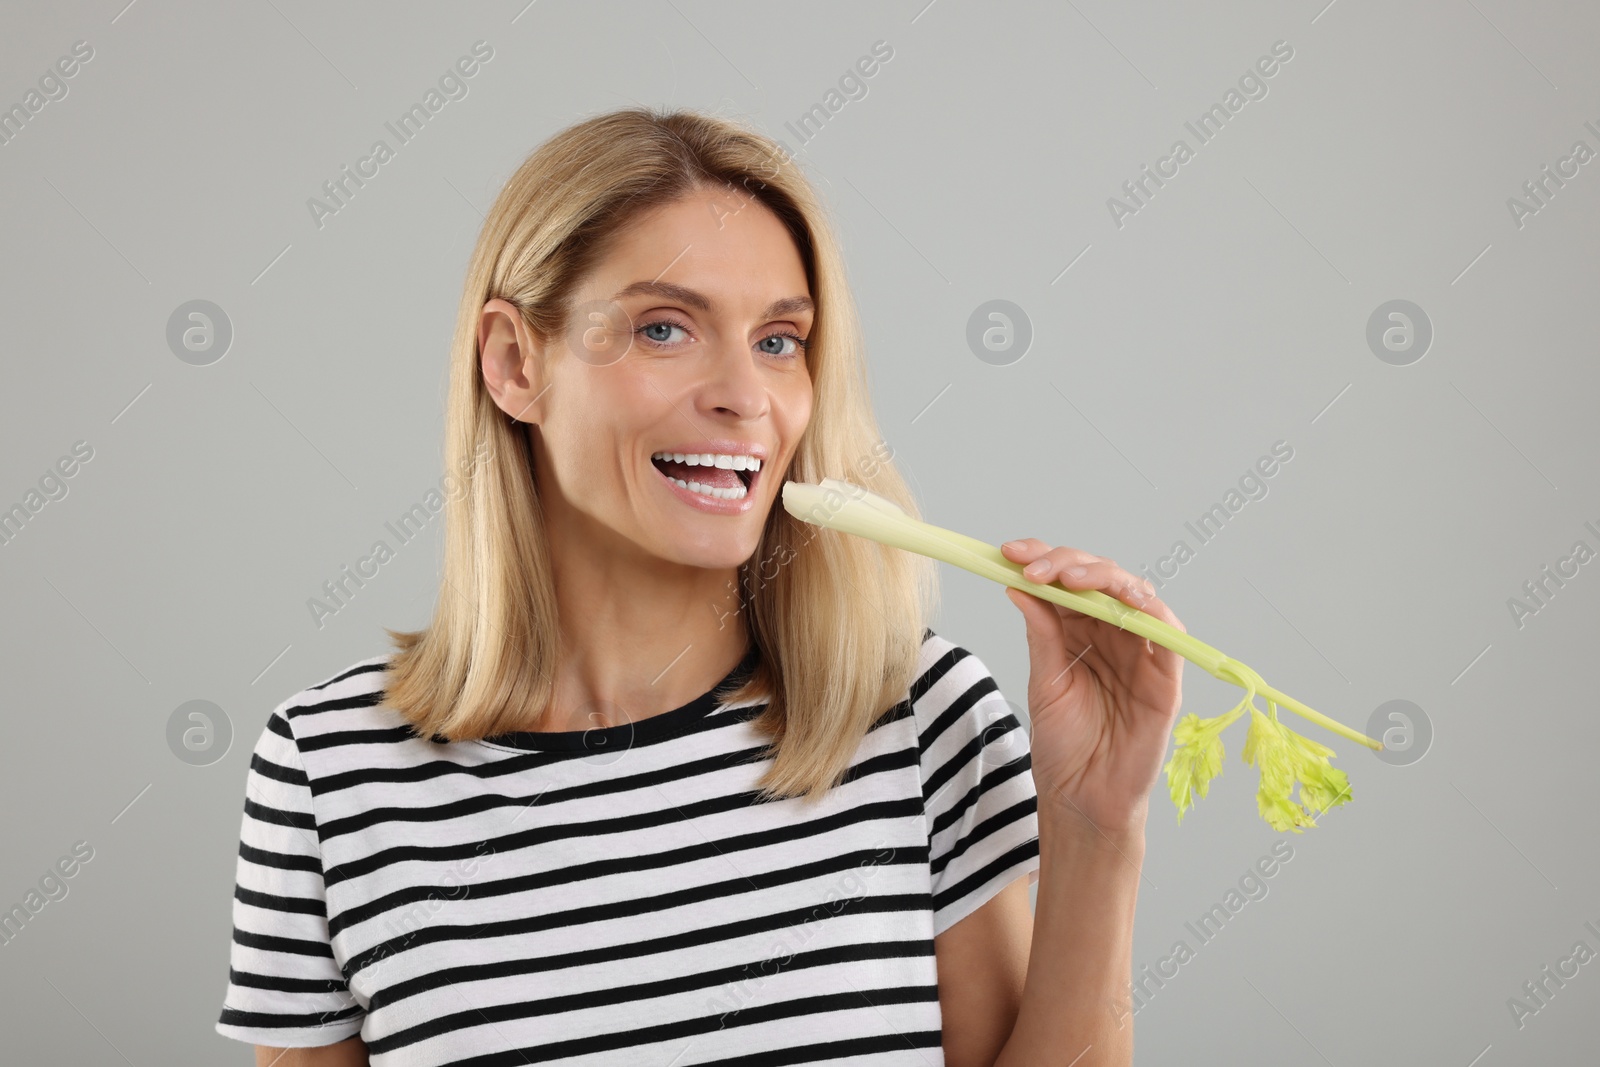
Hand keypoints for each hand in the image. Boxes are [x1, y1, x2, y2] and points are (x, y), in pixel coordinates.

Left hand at [1000, 539, 1185, 836]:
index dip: (1042, 559)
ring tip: (1067, 578)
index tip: (1007, 552)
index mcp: (1080, 631)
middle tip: (1032, 566)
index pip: (1067, 581)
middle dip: (1066, 563)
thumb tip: (1017, 584)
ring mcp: (1141, 653)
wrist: (1080, 798)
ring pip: (1134, 594)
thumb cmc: (1064, 745)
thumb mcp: (1044, 681)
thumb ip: (1041, 633)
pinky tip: (1122, 599)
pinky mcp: (1165, 678)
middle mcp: (1113, 634)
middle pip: (1101, 578)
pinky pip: (1167, 634)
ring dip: (1103, 578)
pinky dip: (1149, 610)